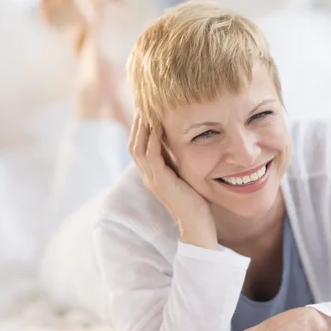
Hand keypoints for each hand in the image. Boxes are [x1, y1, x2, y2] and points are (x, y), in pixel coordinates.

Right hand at [129, 114, 217, 248]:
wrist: (196, 226)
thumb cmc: (195, 204)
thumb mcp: (185, 179)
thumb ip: (180, 165)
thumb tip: (186, 147)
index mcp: (152, 176)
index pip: (140, 149)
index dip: (141, 130)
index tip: (147, 111)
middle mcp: (148, 177)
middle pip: (134, 145)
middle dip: (138, 124)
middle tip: (143, 104)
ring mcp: (152, 179)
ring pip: (138, 147)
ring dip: (142, 127)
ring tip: (146, 108)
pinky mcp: (160, 181)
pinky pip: (151, 154)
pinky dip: (152, 138)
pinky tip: (158, 123)